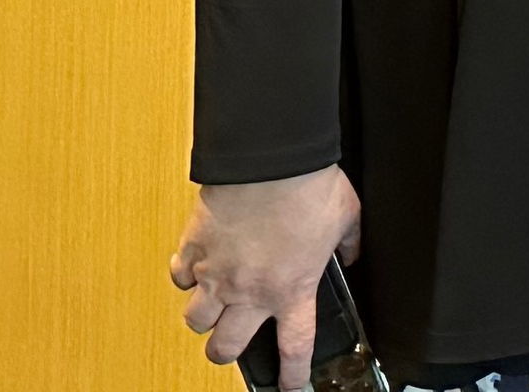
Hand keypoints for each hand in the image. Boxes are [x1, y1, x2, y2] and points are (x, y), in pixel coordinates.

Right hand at [169, 165, 361, 380]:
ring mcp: (217, 273)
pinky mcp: (193, 249)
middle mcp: (250, 291)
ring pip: (195, 321)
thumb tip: (349, 254)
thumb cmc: (309, 186)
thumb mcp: (347, 217)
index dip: (292, 375)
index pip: (293, 348)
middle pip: (225, 348)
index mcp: (292, 289)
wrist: (270, 159)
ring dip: (202, 317)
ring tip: (212, 304)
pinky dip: (184, 277)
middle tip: (231, 341)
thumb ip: (348, 243)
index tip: (290, 387)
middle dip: (225, 352)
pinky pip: (179, 277)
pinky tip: (196, 266)